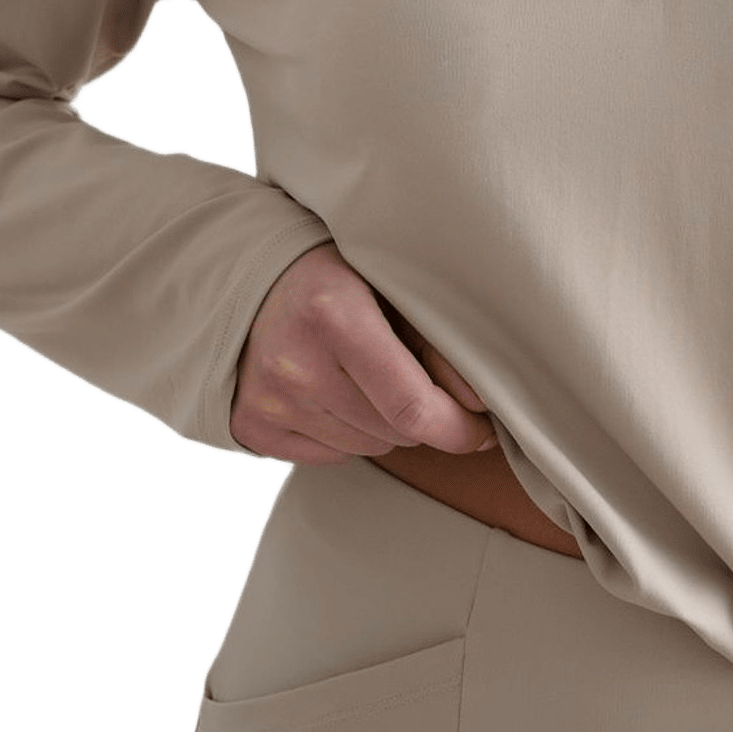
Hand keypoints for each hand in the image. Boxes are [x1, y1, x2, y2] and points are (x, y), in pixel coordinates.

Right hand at [230, 241, 497, 463]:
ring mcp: (267, 399)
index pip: (411, 406)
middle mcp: (294, 364)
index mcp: (335, 316)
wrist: (251, 275)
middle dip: (423, 416)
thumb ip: (438, 339)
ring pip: (366, 448)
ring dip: (384, 425)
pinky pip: (328, 456)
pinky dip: (346, 434)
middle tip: (418, 379)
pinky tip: (334, 390)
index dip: (459, 429)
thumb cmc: (339, 275)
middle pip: (394, 432)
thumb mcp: (392, 282)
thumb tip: (481, 405)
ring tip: (368, 376)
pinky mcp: (249, 425)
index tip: (484, 430)